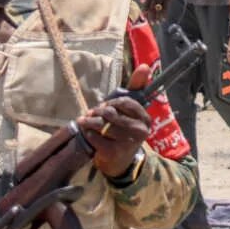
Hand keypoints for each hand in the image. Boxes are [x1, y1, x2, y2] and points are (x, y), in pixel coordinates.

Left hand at [78, 64, 151, 178]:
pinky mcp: (114, 153)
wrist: (120, 163)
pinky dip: (89, 134)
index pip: (125, 102)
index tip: (104, 105)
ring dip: (90, 122)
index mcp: (145, 119)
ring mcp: (128, 143)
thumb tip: (146, 66)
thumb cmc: (123, 130)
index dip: (111, 102)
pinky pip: (96, 138)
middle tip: (91, 113)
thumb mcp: (130, 110)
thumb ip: (137, 87)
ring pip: (103, 125)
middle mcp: (140, 131)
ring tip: (84, 121)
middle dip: (98, 112)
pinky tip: (87, 133)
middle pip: (112, 114)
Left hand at [143, 0, 175, 22]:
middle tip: (152, 23)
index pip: (145, 6)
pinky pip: (165, 8)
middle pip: (151, 9)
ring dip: (158, 17)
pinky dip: (164, 14)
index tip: (146, 19)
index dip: (145, 13)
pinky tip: (164, 19)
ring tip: (158, 22)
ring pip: (158, 10)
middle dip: (151, 17)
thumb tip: (142, 2)